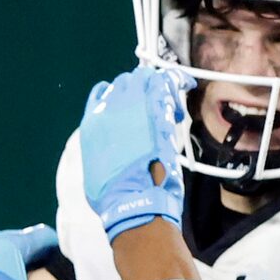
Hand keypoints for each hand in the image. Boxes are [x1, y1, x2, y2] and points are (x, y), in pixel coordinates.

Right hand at [78, 68, 189, 238]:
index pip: (103, 93)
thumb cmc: (115, 196)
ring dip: (158, 86)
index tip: (133, 104)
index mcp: (92, 122)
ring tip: (171, 103)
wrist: (131, 201)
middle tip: (157, 106)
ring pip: (144, 77)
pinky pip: (165, 82)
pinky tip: (186, 84)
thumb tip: (111, 151)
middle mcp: (108, 108)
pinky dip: (177, 80)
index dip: (120, 96)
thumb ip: (103, 150)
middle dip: (141, 89)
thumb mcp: (97, 168)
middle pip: (125, 82)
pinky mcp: (155, 110)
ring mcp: (131, 106)